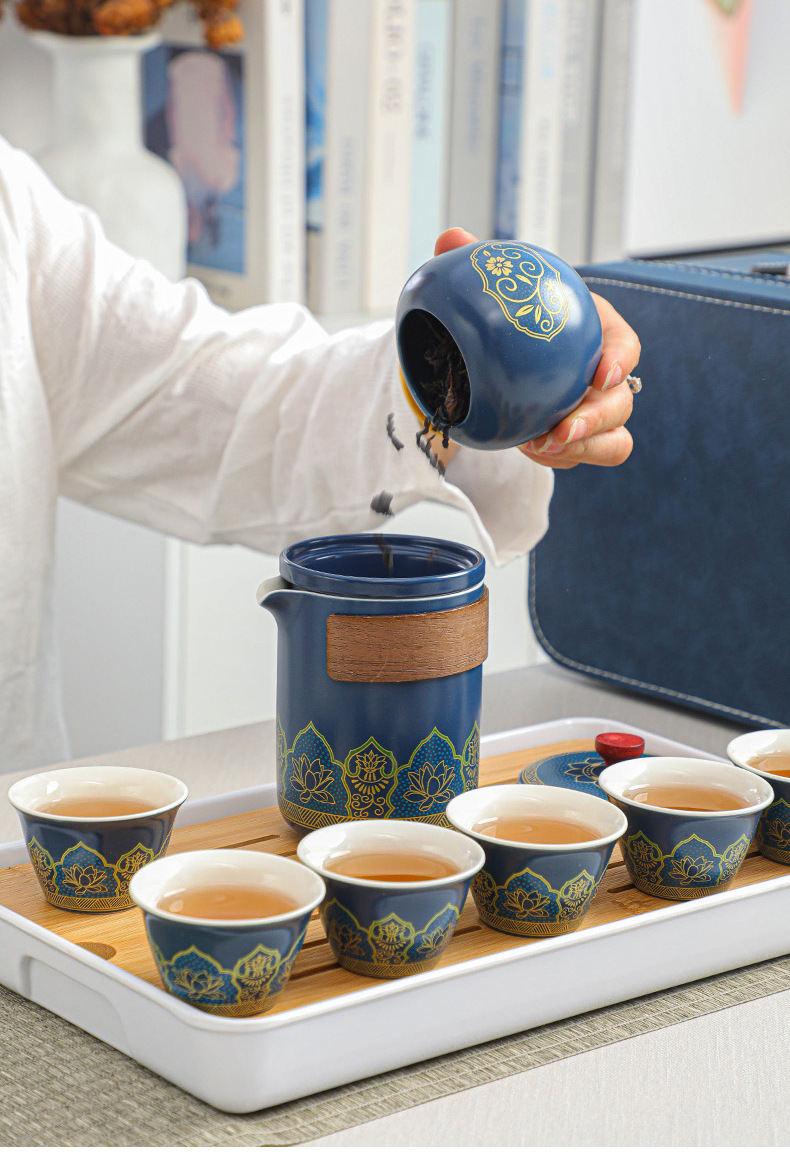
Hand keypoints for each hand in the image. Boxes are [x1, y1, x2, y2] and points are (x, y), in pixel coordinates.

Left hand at [433, 228, 639, 469]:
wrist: (501, 353)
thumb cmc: (513, 317)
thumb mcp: (496, 291)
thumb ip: (477, 263)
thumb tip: (452, 238)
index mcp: (596, 332)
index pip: (624, 345)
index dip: (620, 360)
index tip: (601, 374)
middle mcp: (603, 376)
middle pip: (622, 402)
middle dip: (596, 420)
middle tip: (558, 431)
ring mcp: (594, 411)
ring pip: (614, 438)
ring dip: (583, 448)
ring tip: (540, 447)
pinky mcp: (580, 438)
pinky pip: (586, 455)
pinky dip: (563, 458)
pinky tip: (530, 450)